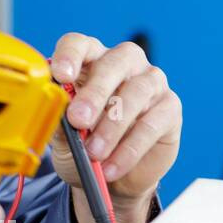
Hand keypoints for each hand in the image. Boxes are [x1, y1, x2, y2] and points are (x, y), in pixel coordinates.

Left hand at [47, 34, 181, 206]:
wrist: (112, 178)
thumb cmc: (82, 144)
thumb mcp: (62, 134)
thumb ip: (57, 117)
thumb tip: (53, 107)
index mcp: (90, 60)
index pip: (79, 44)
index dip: (70, 55)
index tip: (60, 74)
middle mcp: (123, 64)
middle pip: (112, 64)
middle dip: (94, 93)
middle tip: (78, 119)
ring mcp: (151, 82)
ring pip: (136, 93)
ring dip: (112, 126)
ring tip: (94, 152)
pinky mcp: (169, 107)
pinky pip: (152, 123)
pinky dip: (129, 148)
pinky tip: (112, 166)